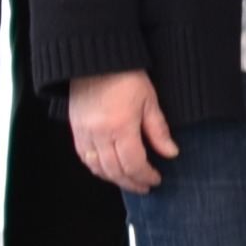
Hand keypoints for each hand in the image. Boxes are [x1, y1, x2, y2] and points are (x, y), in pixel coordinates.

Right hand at [68, 69, 175, 194]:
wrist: (94, 59)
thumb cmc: (126, 75)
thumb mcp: (149, 100)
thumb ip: (158, 130)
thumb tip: (170, 153)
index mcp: (121, 127)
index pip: (134, 164)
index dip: (145, 176)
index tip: (156, 180)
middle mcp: (99, 134)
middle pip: (114, 171)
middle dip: (131, 182)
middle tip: (145, 187)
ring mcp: (84, 133)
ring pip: (97, 168)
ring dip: (114, 179)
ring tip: (130, 181)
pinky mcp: (75, 130)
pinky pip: (84, 158)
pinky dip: (97, 168)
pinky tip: (109, 170)